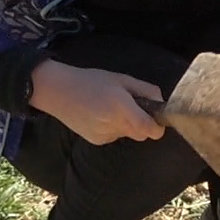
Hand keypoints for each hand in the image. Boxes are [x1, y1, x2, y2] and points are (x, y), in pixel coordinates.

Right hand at [29, 60, 164, 145]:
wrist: (58, 92)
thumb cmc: (92, 81)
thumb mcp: (122, 79)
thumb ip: (146, 90)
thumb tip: (161, 102)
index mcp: (121, 108)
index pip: (149, 130)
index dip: (158, 126)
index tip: (158, 118)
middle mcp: (113, 125)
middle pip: (141, 134)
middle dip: (143, 124)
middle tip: (132, 107)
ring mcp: (104, 135)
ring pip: (127, 135)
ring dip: (127, 124)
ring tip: (111, 108)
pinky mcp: (96, 141)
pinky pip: (114, 136)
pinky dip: (114, 128)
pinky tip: (101, 115)